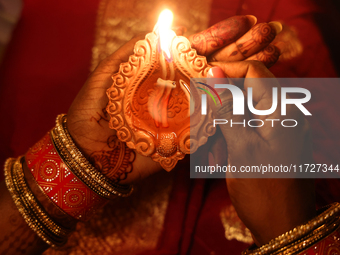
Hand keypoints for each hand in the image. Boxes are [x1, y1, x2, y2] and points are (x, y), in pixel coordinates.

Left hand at [66, 15, 282, 184]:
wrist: (88, 153)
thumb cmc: (92, 109)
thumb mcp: (109, 72)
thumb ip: (135, 50)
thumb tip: (170, 31)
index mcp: (161, 74)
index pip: (196, 51)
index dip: (221, 37)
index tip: (246, 23)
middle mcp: (177, 92)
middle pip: (215, 67)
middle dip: (243, 49)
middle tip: (270, 33)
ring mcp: (185, 115)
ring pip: (220, 93)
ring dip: (247, 75)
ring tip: (273, 55)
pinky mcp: (186, 139)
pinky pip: (214, 125)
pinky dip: (236, 111)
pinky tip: (258, 95)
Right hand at [208, 62, 315, 244]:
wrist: (285, 227)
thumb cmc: (262, 190)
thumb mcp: (240, 146)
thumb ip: (228, 107)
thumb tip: (214, 73)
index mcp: (283, 110)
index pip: (254, 70)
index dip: (226, 69)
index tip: (201, 78)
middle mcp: (288, 112)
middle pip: (252, 86)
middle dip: (224, 93)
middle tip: (200, 106)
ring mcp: (284, 126)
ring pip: (249, 105)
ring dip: (226, 112)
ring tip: (208, 128)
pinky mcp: (277, 138)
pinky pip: (253, 121)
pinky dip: (234, 126)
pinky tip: (221, 141)